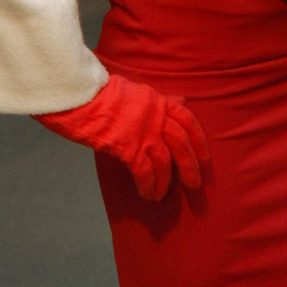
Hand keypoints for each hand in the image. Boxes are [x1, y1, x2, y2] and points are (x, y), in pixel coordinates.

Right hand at [32, 73, 208, 199]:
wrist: (82, 96)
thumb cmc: (102, 94)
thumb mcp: (136, 90)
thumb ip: (158, 100)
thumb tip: (182, 100)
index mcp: (157, 100)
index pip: (187, 119)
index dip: (199, 140)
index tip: (205, 157)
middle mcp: (156, 116)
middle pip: (182, 143)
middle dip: (190, 166)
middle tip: (194, 185)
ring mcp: (144, 132)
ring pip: (165, 162)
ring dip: (166, 182)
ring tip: (162, 195)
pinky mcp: (129, 147)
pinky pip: (145, 173)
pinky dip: (149, 186)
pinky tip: (148, 195)